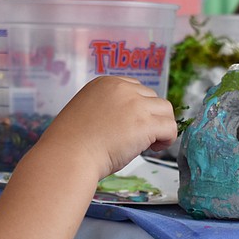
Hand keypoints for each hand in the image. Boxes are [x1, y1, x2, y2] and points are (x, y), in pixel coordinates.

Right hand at [36, 77, 176, 179]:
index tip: (132, 125)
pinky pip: (170, 127)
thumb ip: (108, 109)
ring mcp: (135, 104)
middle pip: (153, 98)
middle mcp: (122, 88)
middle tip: (138, 138)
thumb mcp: (87, 113)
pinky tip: (154, 148)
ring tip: (150, 143)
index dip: (138, 108)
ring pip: (166, 110)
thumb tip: (128, 121)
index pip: (136, 88)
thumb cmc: (71, 143)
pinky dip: (167, 138)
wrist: (68, 155)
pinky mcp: (145, 123)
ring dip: (161, 126)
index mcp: (105, 83)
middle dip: (150, 117)